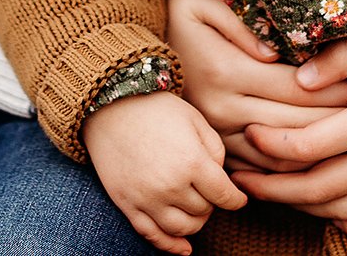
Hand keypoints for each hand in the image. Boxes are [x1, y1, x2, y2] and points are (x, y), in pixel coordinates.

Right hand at [82, 91, 247, 254]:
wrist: (108, 105)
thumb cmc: (155, 108)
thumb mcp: (195, 119)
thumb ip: (215, 150)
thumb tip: (222, 179)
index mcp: (191, 162)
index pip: (225, 195)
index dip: (236, 199)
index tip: (238, 198)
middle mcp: (170, 186)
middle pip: (204, 211)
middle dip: (212, 203)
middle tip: (208, 190)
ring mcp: (146, 198)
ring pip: (182, 229)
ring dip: (195, 223)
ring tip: (195, 208)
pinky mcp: (127, 204)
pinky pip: (151, 236)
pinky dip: (170, 246)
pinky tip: (184, 247)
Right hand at [164, 0, 346, 172]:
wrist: (125, 63)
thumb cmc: (171, 22)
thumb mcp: (199, 5)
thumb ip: (239, 24)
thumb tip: (276, 53)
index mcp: (228, 71)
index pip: (297, 88)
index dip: (336, 89)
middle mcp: (224, 109)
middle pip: (296, 124)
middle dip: (340, 120)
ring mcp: (217, 134)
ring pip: (281, 154)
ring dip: (321, 149)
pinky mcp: (213, 150)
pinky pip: (260, 169)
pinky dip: (292, 169)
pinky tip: (320, 160)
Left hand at [234, 25, 346, 246]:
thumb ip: (343, 57)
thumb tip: (297, 79)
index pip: (310, 146)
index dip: (271, 146)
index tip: (248, 136)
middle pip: (319, 187)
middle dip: (273, 185)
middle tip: (242, 175)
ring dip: (305, 207)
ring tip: (275, 191)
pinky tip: (336, 216)